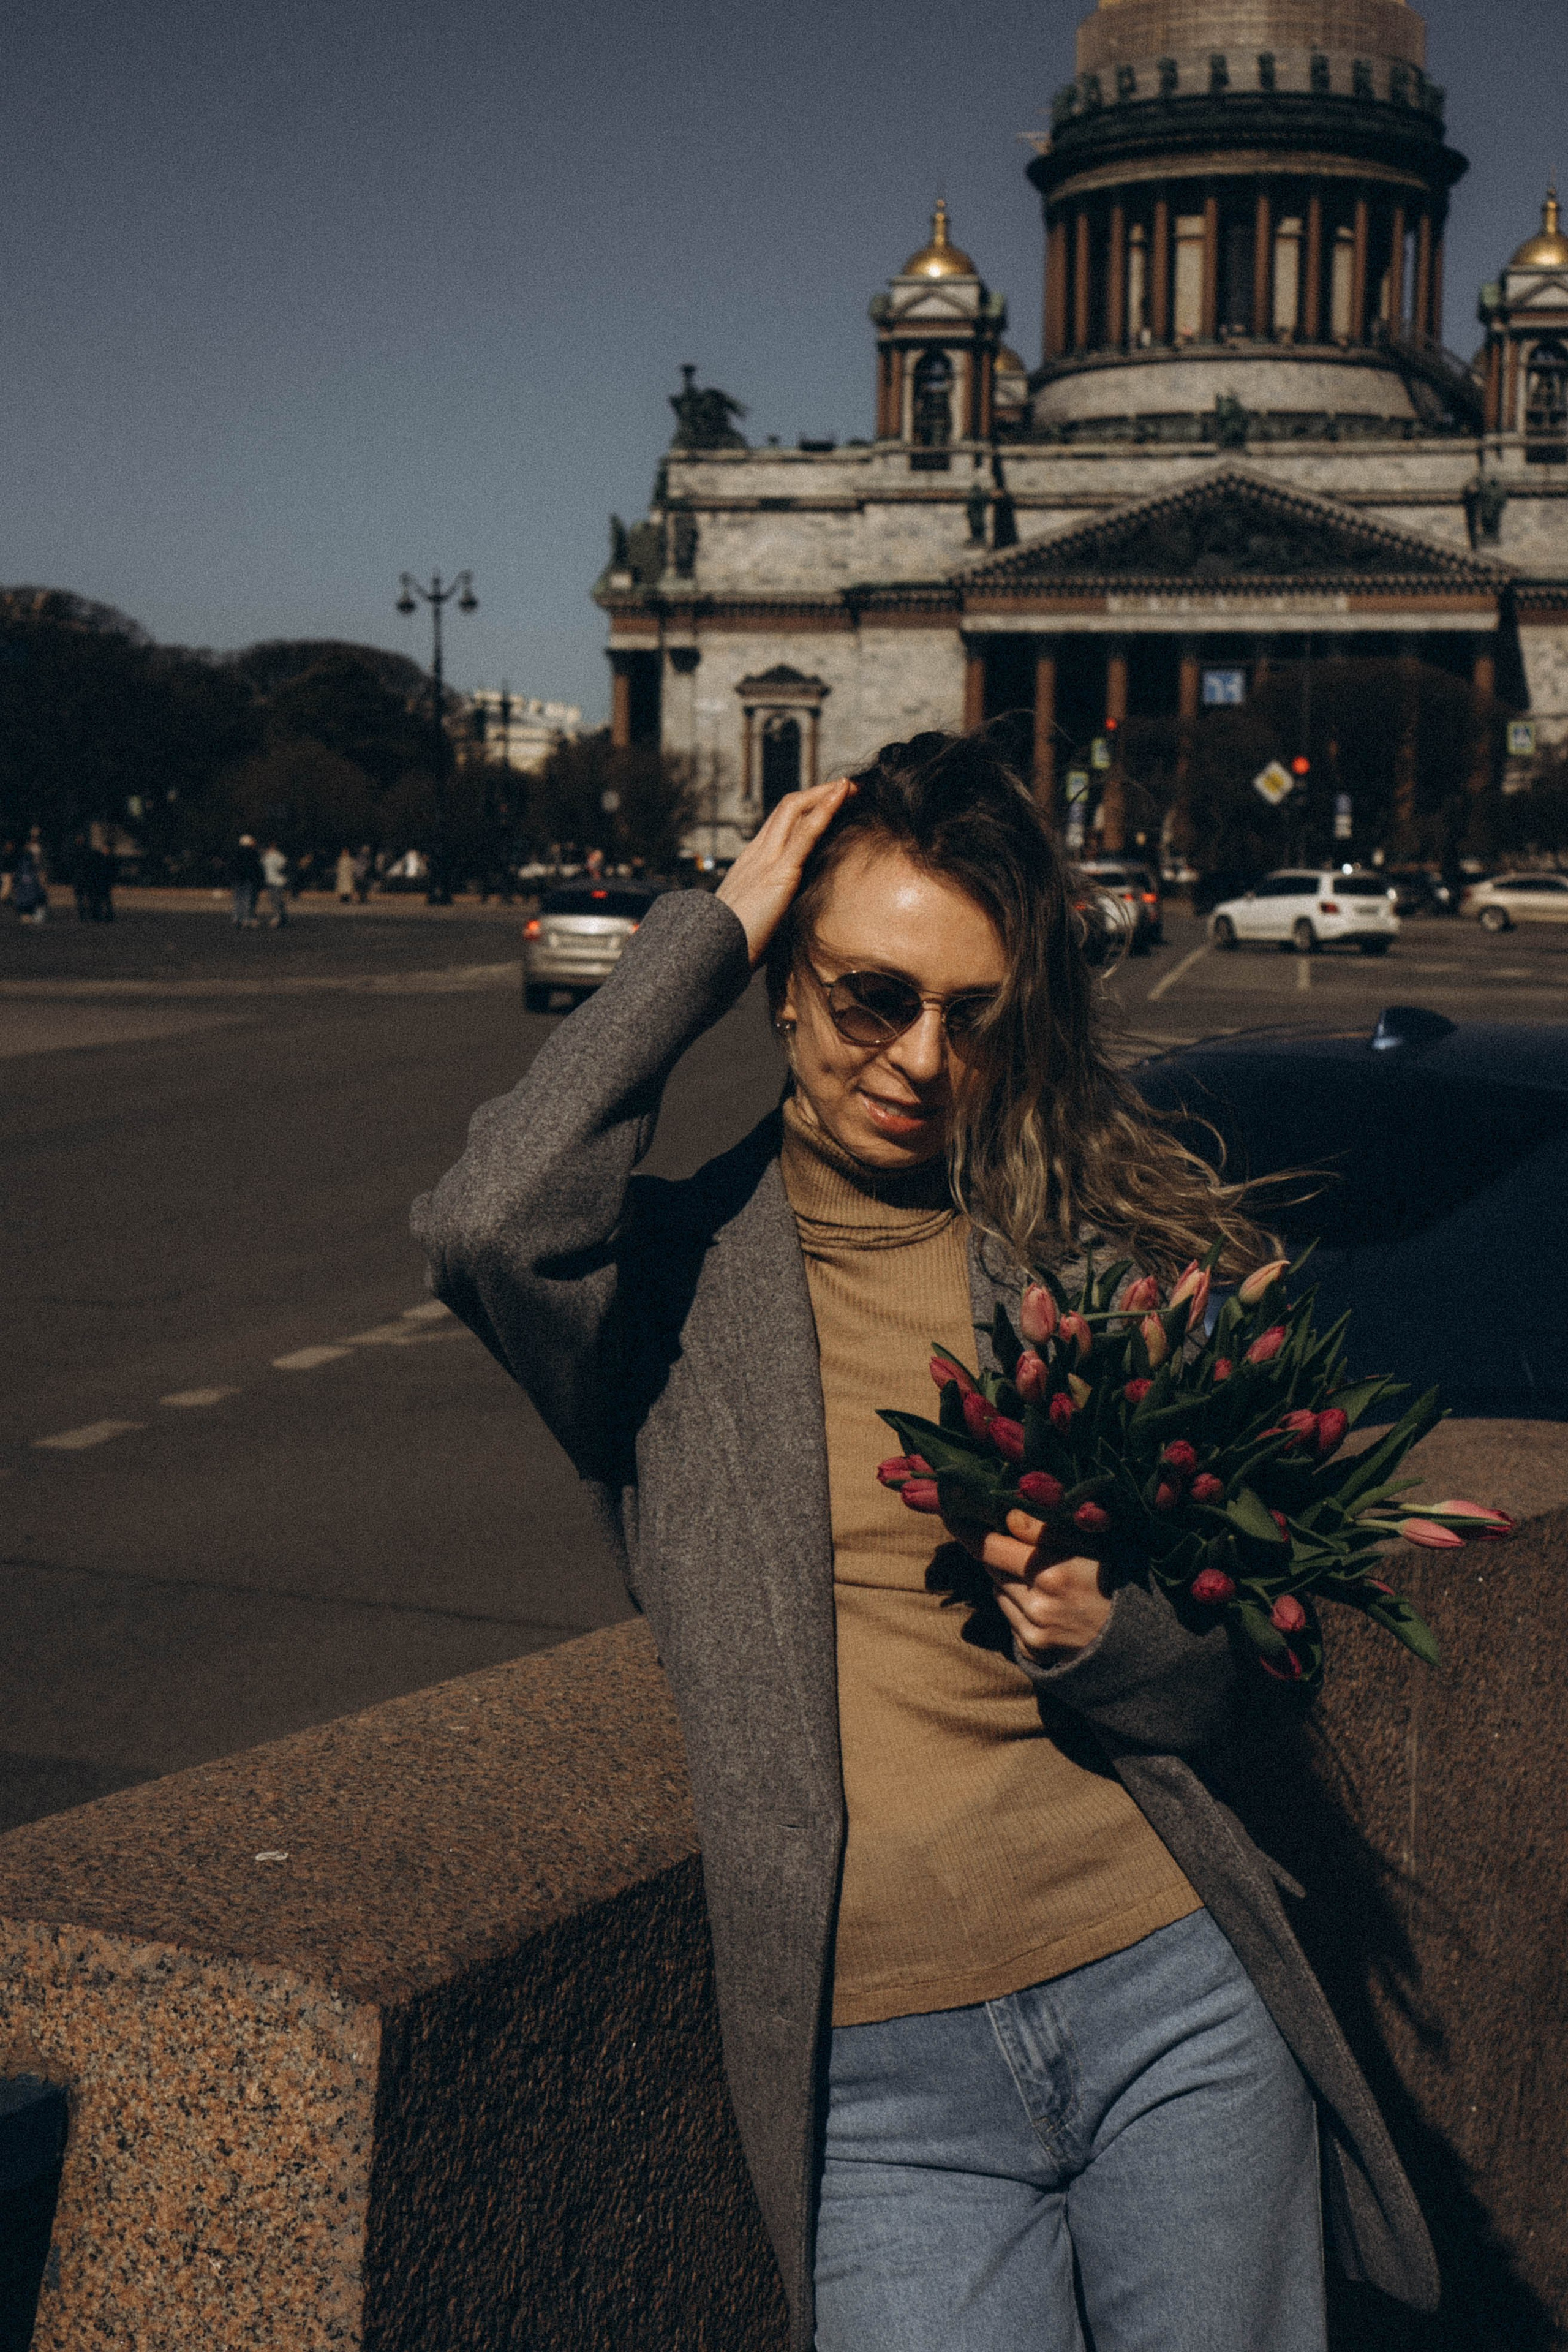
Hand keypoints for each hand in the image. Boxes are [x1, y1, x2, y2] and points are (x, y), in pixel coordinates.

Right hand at [716, 778, 854, 968]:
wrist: (709, 955)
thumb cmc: (730, 947)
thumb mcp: (751, 920)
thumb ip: (768, 910)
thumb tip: (783, 919)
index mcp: (750, 865)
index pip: (779, 825)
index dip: (804, 811)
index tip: (827, 805)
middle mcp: (756, 854)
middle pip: (788, 809)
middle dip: (818, 794)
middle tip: (847, 788)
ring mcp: (766, 860)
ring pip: (795, 811)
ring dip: (826, 794)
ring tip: (852, 786)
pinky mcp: (779, 873)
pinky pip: (805, 832)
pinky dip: (825, 809)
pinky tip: (841, 795)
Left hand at [956, 1510, 1112, 1661]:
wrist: (1142, 1646)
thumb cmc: (1120, 1584)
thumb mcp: (1095, 1545)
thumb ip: (1047, 1530)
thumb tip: (1007, 1513)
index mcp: (1052, 1572)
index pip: (990, 1546)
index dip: (966, 1528)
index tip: (949, 1510)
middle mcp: (1037, 1605)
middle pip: (991, 1566)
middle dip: (998, 1551)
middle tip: (1017, 1542)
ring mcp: (1032, 1632)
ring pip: (998, 1591)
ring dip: (1007, 1579)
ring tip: (1042, 1576)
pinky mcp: (1031, 1652)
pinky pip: (1008, 1617)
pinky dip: (1017, 1605)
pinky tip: (1047, 1603)